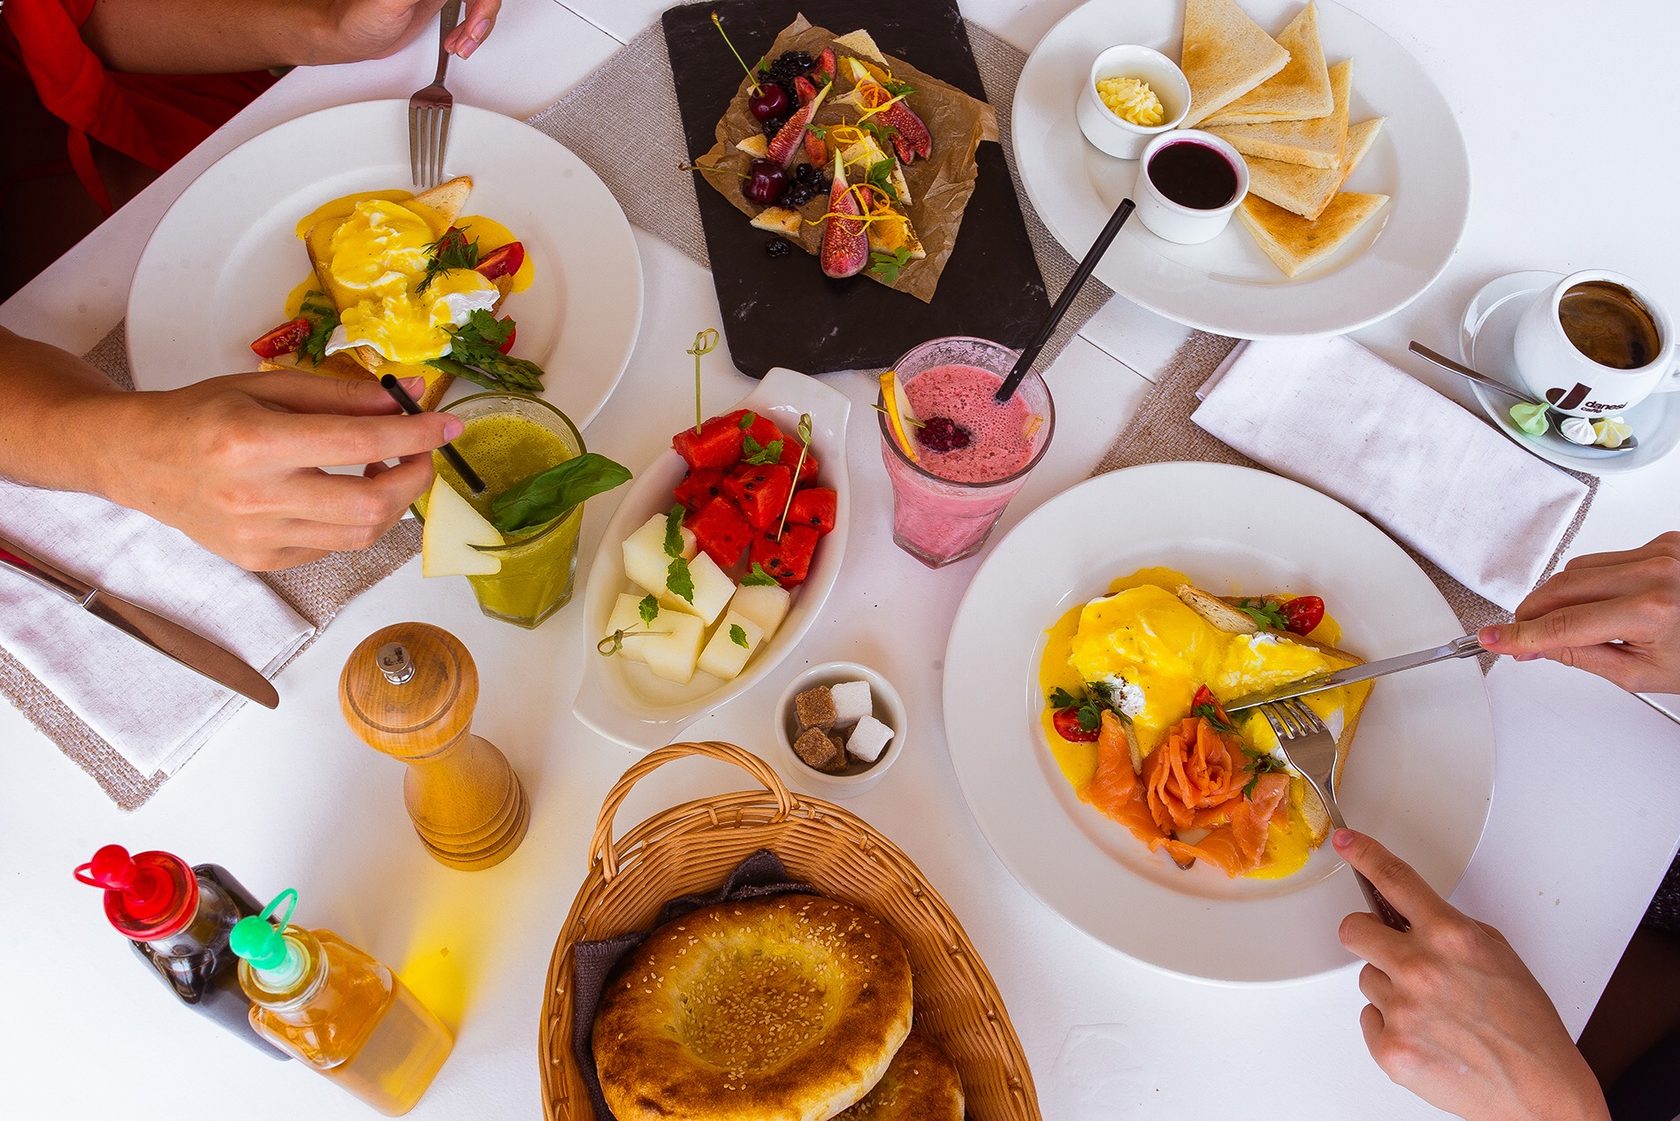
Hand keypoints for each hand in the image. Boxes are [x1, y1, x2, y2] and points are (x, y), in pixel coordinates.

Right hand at [100, 372, 459, 570]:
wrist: (138, 460)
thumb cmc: (202, 415)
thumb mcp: (270, 387)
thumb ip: (345, 395)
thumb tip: (411, 396)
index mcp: (254, 443)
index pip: (359, 442)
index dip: (415, 435)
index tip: (448, 426)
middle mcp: (256, 497)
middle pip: (370, 503)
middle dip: (413, 478)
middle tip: (420, 452)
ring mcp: (258, 538)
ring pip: (361, 534)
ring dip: (391, 502)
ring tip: (384, 468)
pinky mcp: (262, 561)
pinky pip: (333, 546)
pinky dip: (355, 520)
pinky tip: (343, 492)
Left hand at [324, 0, 501, 62]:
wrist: (348, 36)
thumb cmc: (360, 17)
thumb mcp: (396, 0)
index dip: (481, 2)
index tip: (476, 13)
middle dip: (482, 13)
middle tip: (471, 34)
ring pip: (479, 1)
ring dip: (479, 25)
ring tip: (463, 45)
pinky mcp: (440, 1)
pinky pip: (472, 11)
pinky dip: (472, 30)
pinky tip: (459, 42)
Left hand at [1334, 830, 1608, 1120]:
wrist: (1538, 1091)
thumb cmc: (1526, 1025)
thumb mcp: (1495, 954)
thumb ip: (1448, 928)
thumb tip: (1410, 915)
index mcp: (1451, 937)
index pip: (1394, 880)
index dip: (1364, 855)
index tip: (1346, 843)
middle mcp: (1420, 968)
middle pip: (1354, 929)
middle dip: (1371, 937)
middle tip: (1397, 955)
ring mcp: (1401, 1009)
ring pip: (1367, 977)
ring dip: (1391, 987)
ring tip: (1434, 1009)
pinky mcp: (1390, 1047)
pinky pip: (1370, 1018)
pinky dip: (1392, 1024)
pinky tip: (1427, 1034)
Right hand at [1478, 533, 1679, 693]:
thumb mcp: (1643, 674)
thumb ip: (1581, 656)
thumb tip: (1537, 647)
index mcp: (1651, 610)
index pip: (1563, 624)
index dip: (1520, 635)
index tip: (1494, 639)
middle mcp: (1655, 572)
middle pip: (1561, 587)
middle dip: (1532, 614)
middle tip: (1519, 637)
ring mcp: (1661, 552)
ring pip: (1577, 568)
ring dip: (1558, 596)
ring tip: (1563, 624)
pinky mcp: (1664, 542)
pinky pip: (1605, 557)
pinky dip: (1591, 580)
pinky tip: (1601, 602)